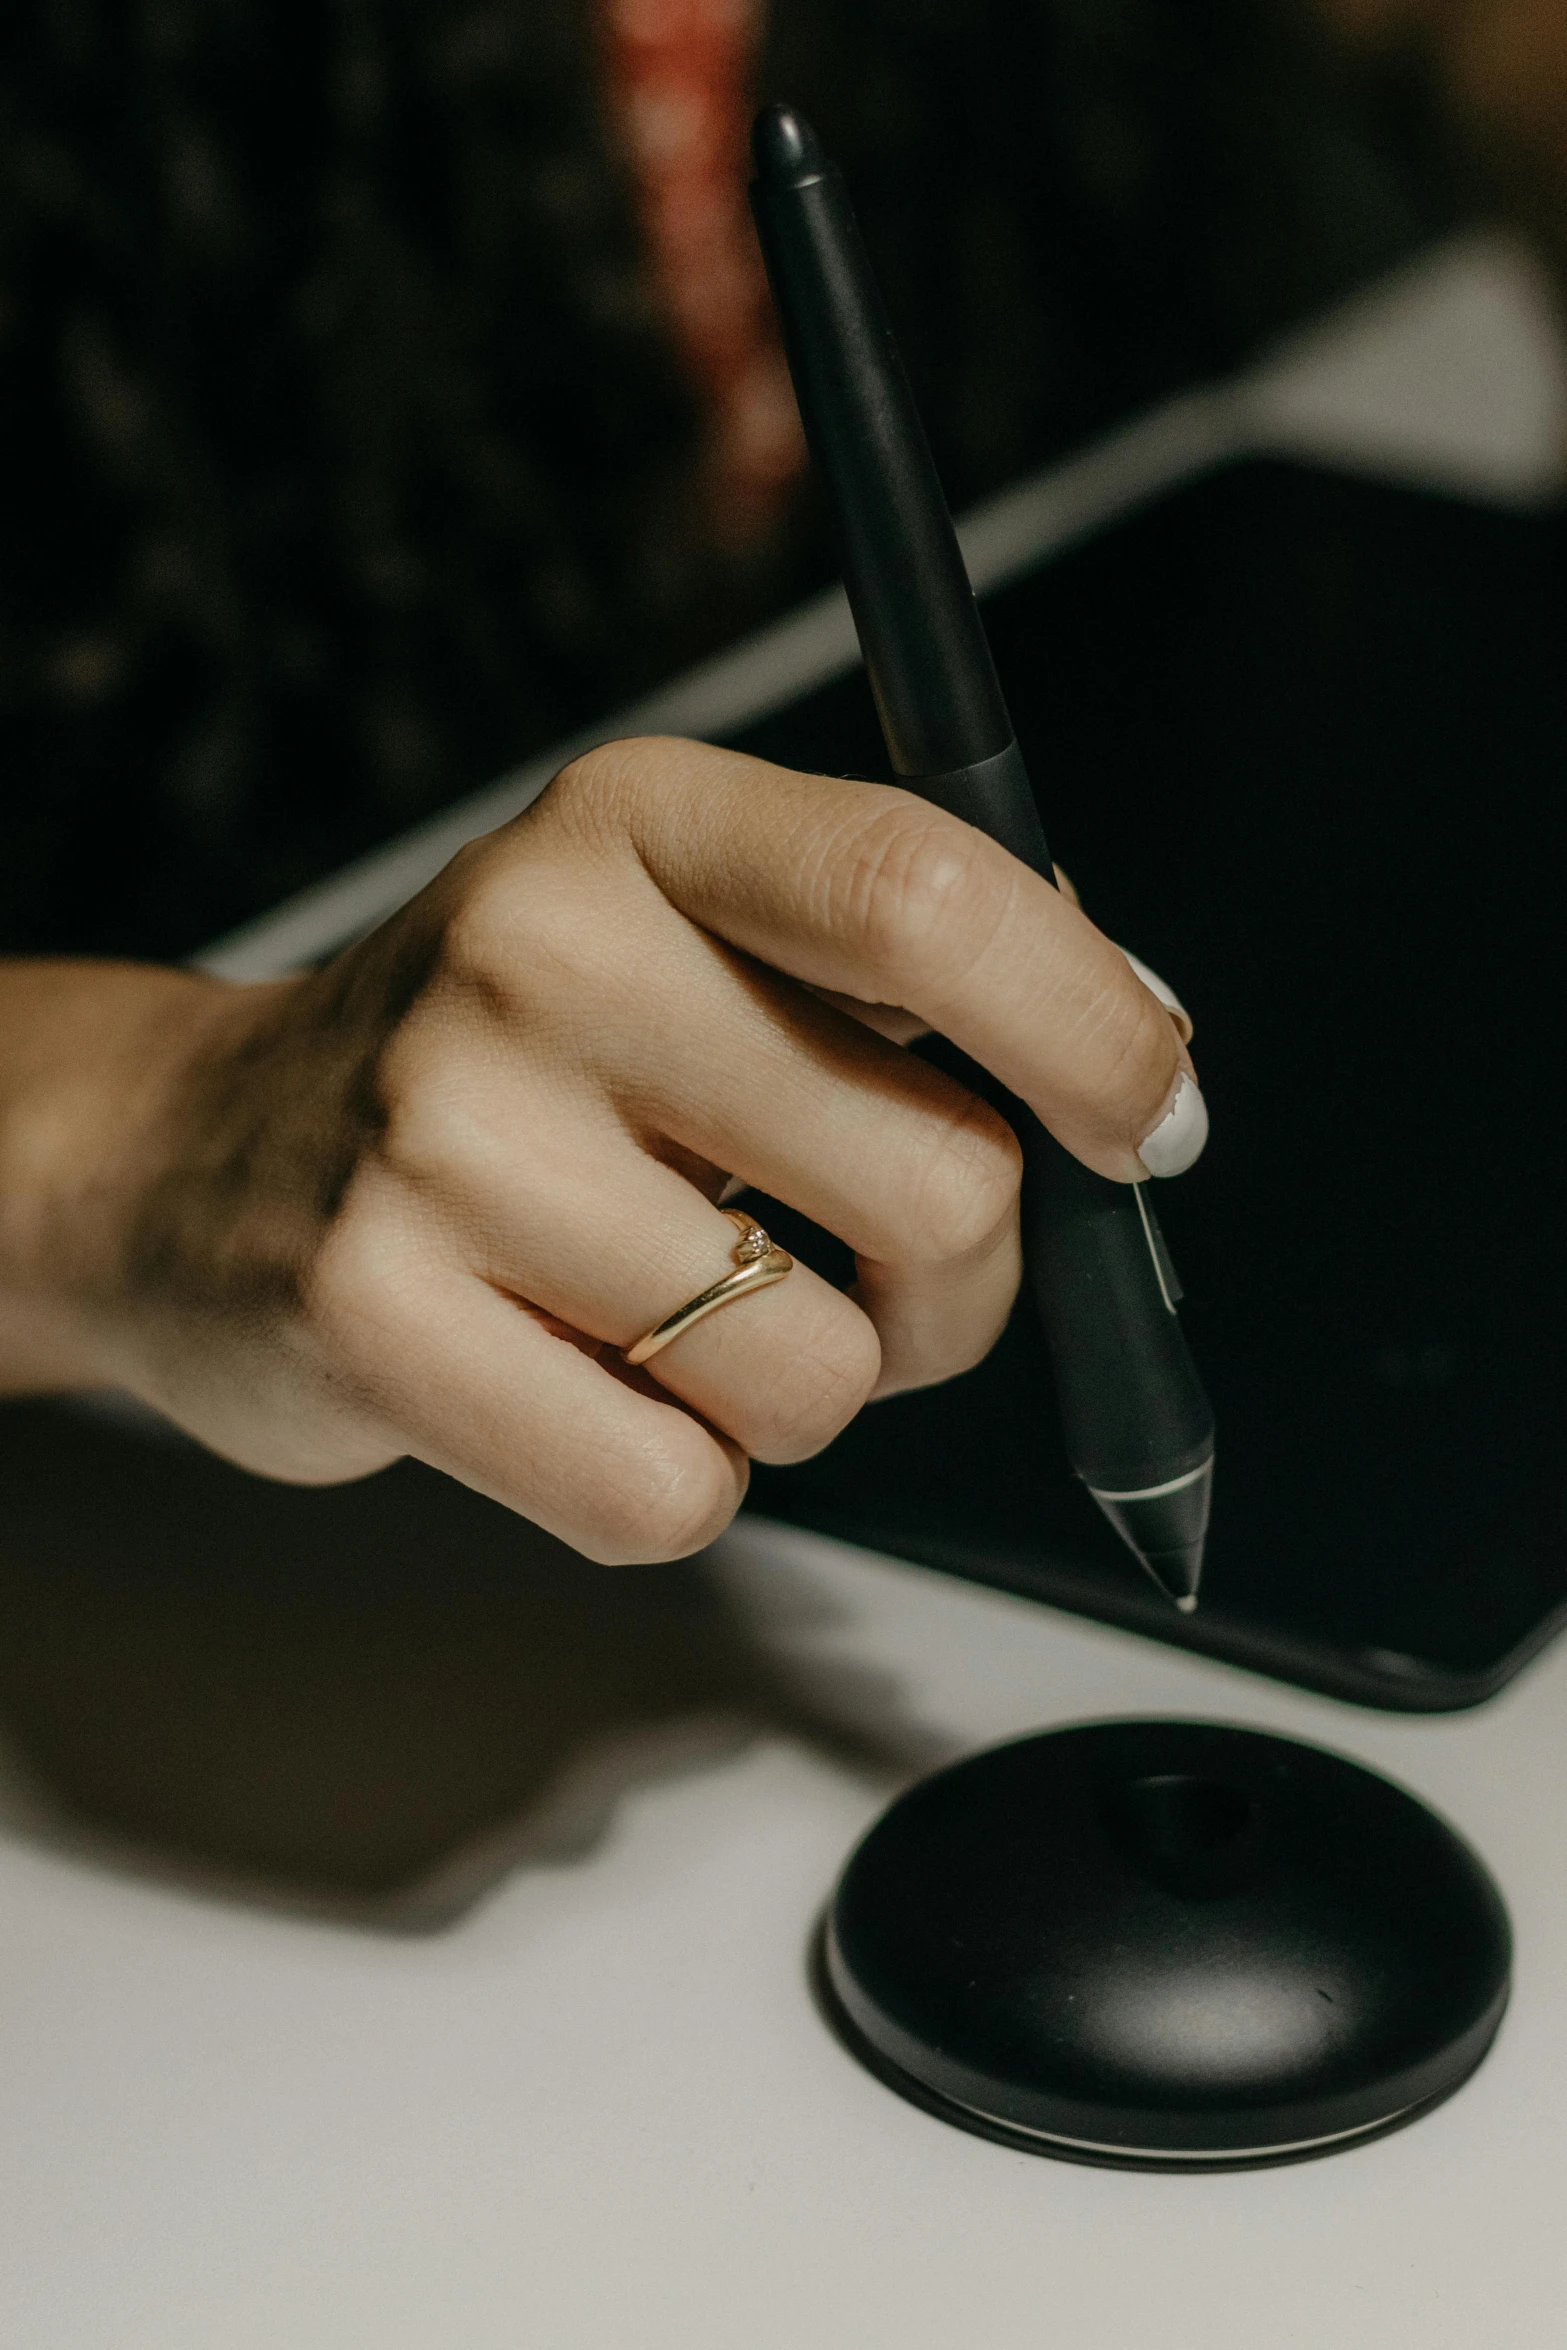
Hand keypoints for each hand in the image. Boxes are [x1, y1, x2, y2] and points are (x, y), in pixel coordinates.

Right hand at [0, 738, 1199, 1561]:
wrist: (213, 1159)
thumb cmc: (517, 1061)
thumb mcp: (686, 928)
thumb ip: (896, 969)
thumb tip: (1138, 1049)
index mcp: (644, 822)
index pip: (928, 893)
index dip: (1095, 1034)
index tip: (1150, 1129)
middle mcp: (539, 950)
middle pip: (942, 1185)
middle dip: (967, 1287)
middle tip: (888, 1274)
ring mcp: (445, 1137)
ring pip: (824, 1379)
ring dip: (809, 1393)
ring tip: (683, 1317)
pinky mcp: (374, 1315)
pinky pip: (676, 1493)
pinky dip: (678, 1480)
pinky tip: (586, 1385)